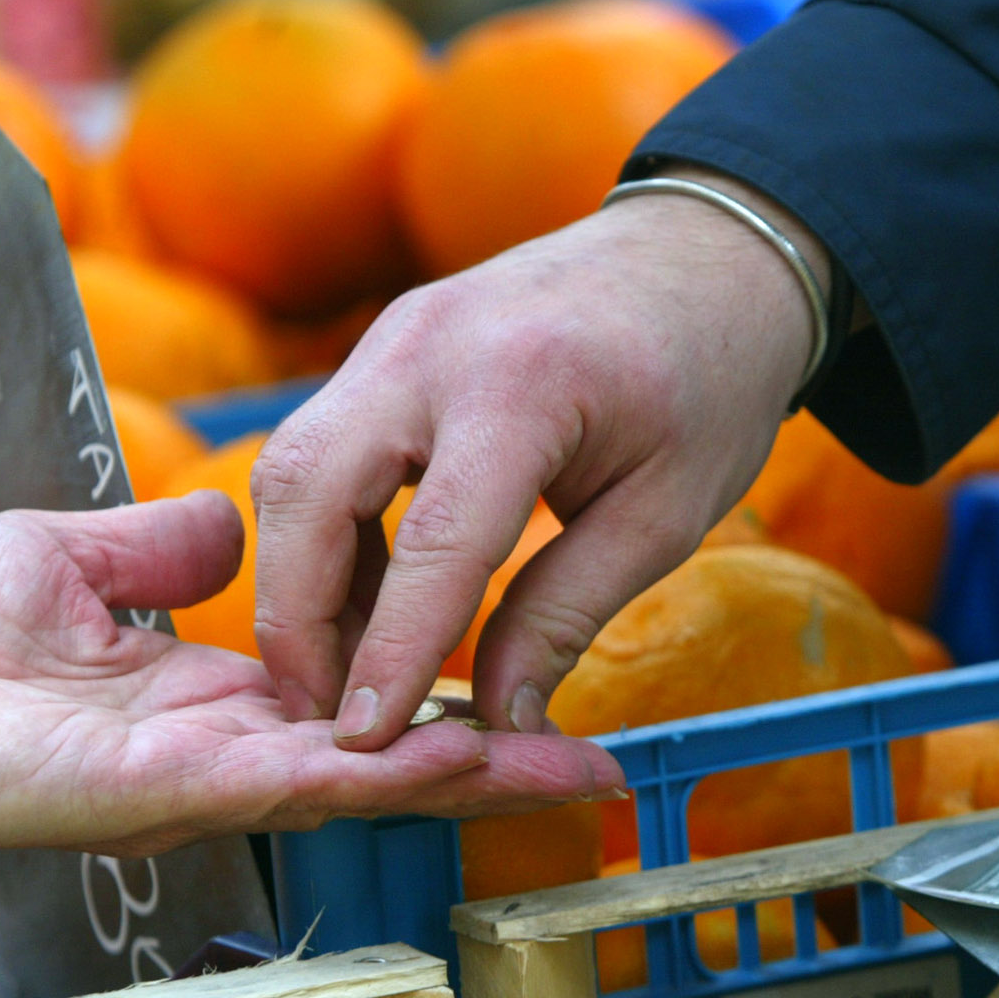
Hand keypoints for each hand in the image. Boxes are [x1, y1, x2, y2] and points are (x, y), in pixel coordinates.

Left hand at [0, 495, 623, 903]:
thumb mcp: (60, 560)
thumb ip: (153, 549)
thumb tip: (224, 523)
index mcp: (202, 697)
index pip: (348, 697)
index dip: (435, 691)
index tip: (521, 670)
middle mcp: (220, 751)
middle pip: (382, 756)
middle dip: (489, 761)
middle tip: (599, 766)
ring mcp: (201, 782)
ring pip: (364, 779)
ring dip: (467, 776)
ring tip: (572, 765)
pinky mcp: (165, 792)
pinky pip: (298, 779)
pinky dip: (387, 771)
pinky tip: (463, 755)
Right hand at [251, 165, 826, 748]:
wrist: (704, 254)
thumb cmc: (708, 381)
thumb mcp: (666, 514)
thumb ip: (568, 613)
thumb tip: (498, 721)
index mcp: (523, 385)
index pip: (434, 542)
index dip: (391, 653)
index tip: (363, 744)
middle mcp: (430, 346)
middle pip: (307, 492)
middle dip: (296, 618)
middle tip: (324, 717)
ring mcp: (392, 338)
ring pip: (290, 470)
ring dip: (300, 581)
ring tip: (345, 676)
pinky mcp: (382, 350)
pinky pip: (319, 451)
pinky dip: (324, 539)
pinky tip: (372, 605)